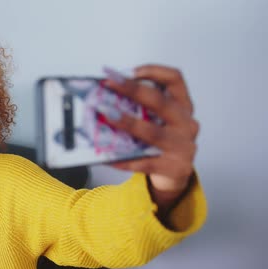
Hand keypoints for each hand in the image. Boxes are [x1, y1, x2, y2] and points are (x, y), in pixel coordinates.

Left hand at [103, 64, 198, 207]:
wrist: (174, 176)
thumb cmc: (160, 143)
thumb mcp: (157, 121)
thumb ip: (140, 109)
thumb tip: (104, 97)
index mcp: (183, 106)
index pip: (175, 80)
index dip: (154, 71)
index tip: (130, 71)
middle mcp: (186, 123)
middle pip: (160, 102)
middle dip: (132, 89)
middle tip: (109, 83)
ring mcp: (182, 146)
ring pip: (152, 132)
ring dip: (127, 122)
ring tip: (106, 114)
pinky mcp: (174, 167)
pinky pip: (143, 161)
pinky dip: (123, 158)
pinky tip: (105, 155)